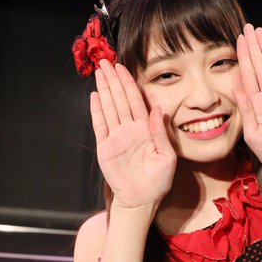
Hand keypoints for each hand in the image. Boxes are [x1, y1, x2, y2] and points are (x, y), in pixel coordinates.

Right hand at [91, 59, 176, 209]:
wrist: (141, 200)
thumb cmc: (158, 181)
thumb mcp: (167, 157)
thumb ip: (160, 133)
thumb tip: (156, 109)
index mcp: (145, 130)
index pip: (136, 101)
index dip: (129, 83)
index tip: (122, 67)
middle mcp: (129, 130)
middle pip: (120, 99)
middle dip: (113, 80)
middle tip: (105, 61)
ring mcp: (116, 137)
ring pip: (109, 108)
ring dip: (104, 89)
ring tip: (98, 72)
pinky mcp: (105, 148)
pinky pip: (100, 125)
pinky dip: (97, 110)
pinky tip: (95, 96)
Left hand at [234, 24, 261, 173]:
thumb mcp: (252, 133)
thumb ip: (246, 109)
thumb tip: (236, 87)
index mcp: (255, 103)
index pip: (247, 75)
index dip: (243, 57)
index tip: (238, 41)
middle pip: (259, 65)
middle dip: (253, 46)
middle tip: (248, 28)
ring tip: (260, 32)